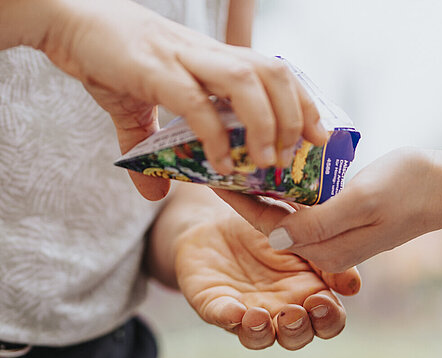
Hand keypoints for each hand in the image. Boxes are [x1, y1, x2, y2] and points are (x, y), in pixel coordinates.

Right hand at [31, 0, 326, 199]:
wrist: (66, 22)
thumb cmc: (108, 60)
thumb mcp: (136, 111)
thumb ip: (149, 152)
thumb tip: (154, 194)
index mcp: (212, 60)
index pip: (274, 71)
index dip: (302, 101)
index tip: (318, 135)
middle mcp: (207, 55)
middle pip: (273, 71)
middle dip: (295, 114)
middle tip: (295, 156)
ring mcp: (184, 60)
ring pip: (247, 81)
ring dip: (265, 124)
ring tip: (267, 164)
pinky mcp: (155, 72)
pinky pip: (197, 103)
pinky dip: (215, 137)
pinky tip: (221, 165)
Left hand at [174, 209, 360, 349]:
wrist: (220, 216)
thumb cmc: (270, 230)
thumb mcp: (303, 234)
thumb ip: (326, 256)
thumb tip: (353, 287)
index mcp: (308, 295)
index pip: (328, 321)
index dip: (328, 320)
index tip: (321, 302)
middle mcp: (280, 312)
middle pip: (296, 337)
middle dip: (297, 331)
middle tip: (291, 313)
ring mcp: (247, 313)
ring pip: (258, 338)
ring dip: (261, 333)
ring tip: (259, 317)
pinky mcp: (215, 305)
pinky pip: (221, 317)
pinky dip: (228, 316)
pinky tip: (234, 310)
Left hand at [217, 147, 441, 273]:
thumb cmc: (411, 188)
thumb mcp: (362, 201)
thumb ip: (317, 223)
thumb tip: (273, 239)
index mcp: (325, 250)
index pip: (268, 227)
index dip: (238, 200)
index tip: (210, 174)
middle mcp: (324, 249)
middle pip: (271, 224)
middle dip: (243, 197)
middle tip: (213, 162)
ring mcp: (333, 237)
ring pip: (285, 216)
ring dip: (261, 191)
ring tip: (233, 161)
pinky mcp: (342, 223)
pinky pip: (304, 208)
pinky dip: (286, 189)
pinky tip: (270, 166)